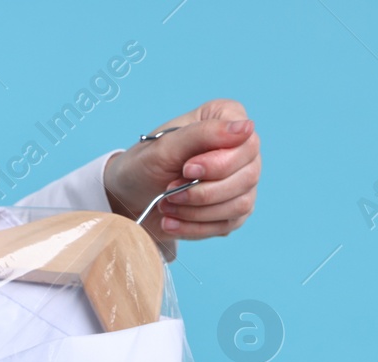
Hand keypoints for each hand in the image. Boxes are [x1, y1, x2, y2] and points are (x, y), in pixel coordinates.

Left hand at [102, 99, 260, 246]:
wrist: (129, 197)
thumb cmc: (145, 165)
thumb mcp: (166, 146)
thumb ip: (204, 133)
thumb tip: (247, 127)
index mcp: (227, 119)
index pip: (247, 144)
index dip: (218, 163)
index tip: (186, 169)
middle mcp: (241, 150)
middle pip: (248, 176)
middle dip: (204, 191)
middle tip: (169, 190)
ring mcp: (241, 183)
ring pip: (241, 204)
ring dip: (197, 211)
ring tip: (166, 206)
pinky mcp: (233, 211)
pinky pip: (228, 225)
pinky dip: (195, 227)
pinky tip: (171, 221)